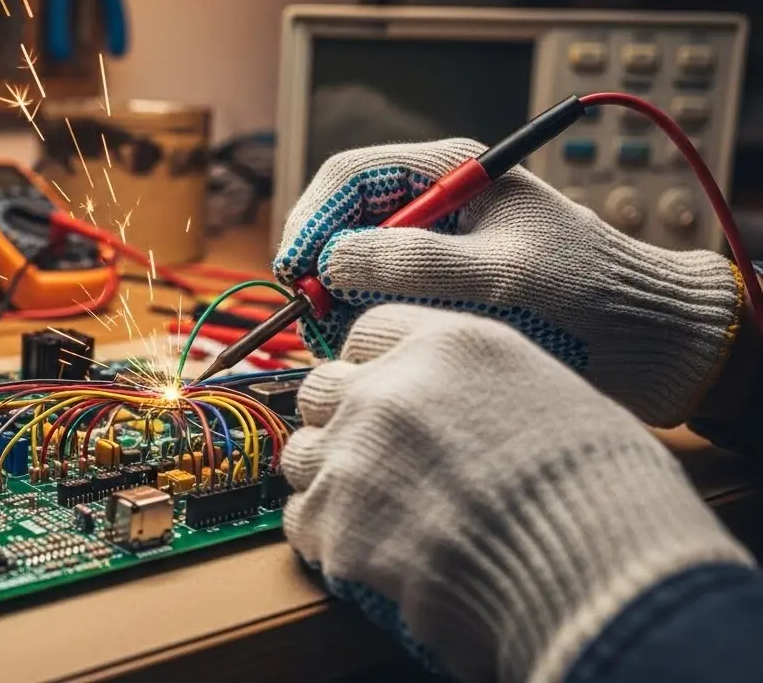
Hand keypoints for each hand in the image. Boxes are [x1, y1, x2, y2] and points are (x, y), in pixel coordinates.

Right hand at [273, 138, 741, 426]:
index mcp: (453, 173)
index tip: (298, 271)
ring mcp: (437, 247)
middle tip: (318, 318)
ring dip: (343, 301)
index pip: (352, 176)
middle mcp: (437, 204)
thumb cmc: (586, 296)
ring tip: (349, 339)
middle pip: (344, 221)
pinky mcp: (442, 288)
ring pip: (356, 265)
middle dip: (323, 267)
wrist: (645, 339)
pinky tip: (377, 345)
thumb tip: (331, 261)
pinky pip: (381, 297)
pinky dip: (367, 320)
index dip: (313, 219)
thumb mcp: (497, 276)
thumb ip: (411, 263)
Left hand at [282, 304, 751, 681]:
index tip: (384, 394)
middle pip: (322, 388)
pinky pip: (302, 520)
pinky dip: (330, 538)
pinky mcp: (334, 521)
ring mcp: (353, 453)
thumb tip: (463, 406)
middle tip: (378, 460)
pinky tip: (375, 553)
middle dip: (341, 420)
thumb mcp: (553, 395)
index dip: (373, 366)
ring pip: (301, 454)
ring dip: (328, 479)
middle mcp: (388, 387)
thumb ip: (482, 385)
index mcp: (448, 344)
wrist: (594, 571)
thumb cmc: (603, 492)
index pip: (367, 332)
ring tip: (376, 513)